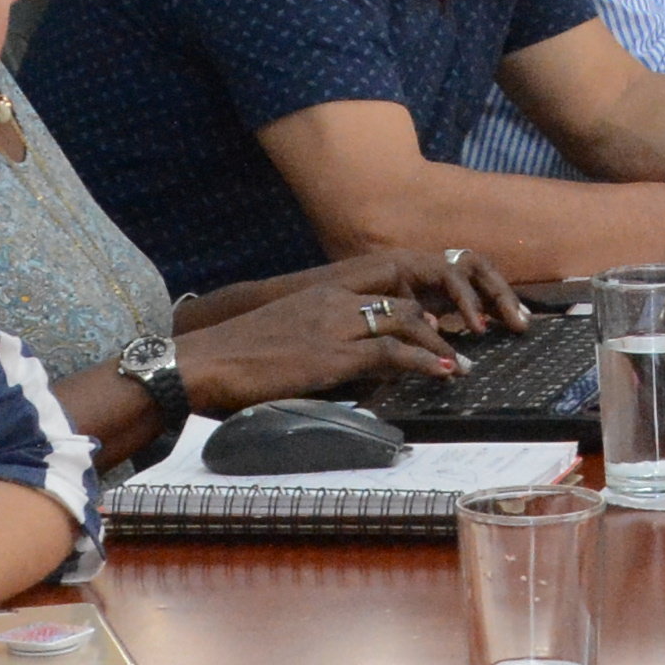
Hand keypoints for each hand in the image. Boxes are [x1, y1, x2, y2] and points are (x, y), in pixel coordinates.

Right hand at [183, 268, 470, 404]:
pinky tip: (442, 371)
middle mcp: (333, 302)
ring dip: (440, 345)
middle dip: (437, 324)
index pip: (382, 292)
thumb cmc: (236, 357)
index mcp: (321, 295)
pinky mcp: (332, 355)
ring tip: (460, 365)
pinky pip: (392, 353)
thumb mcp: (285, 337)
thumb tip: (341, 367)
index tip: (434, 327)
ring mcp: (335, 326)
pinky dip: (424, 361)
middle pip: (402, 303)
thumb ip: (318, 343)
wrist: (205, 362)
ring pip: (406, 323)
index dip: (414, 309)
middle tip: (459, 344)